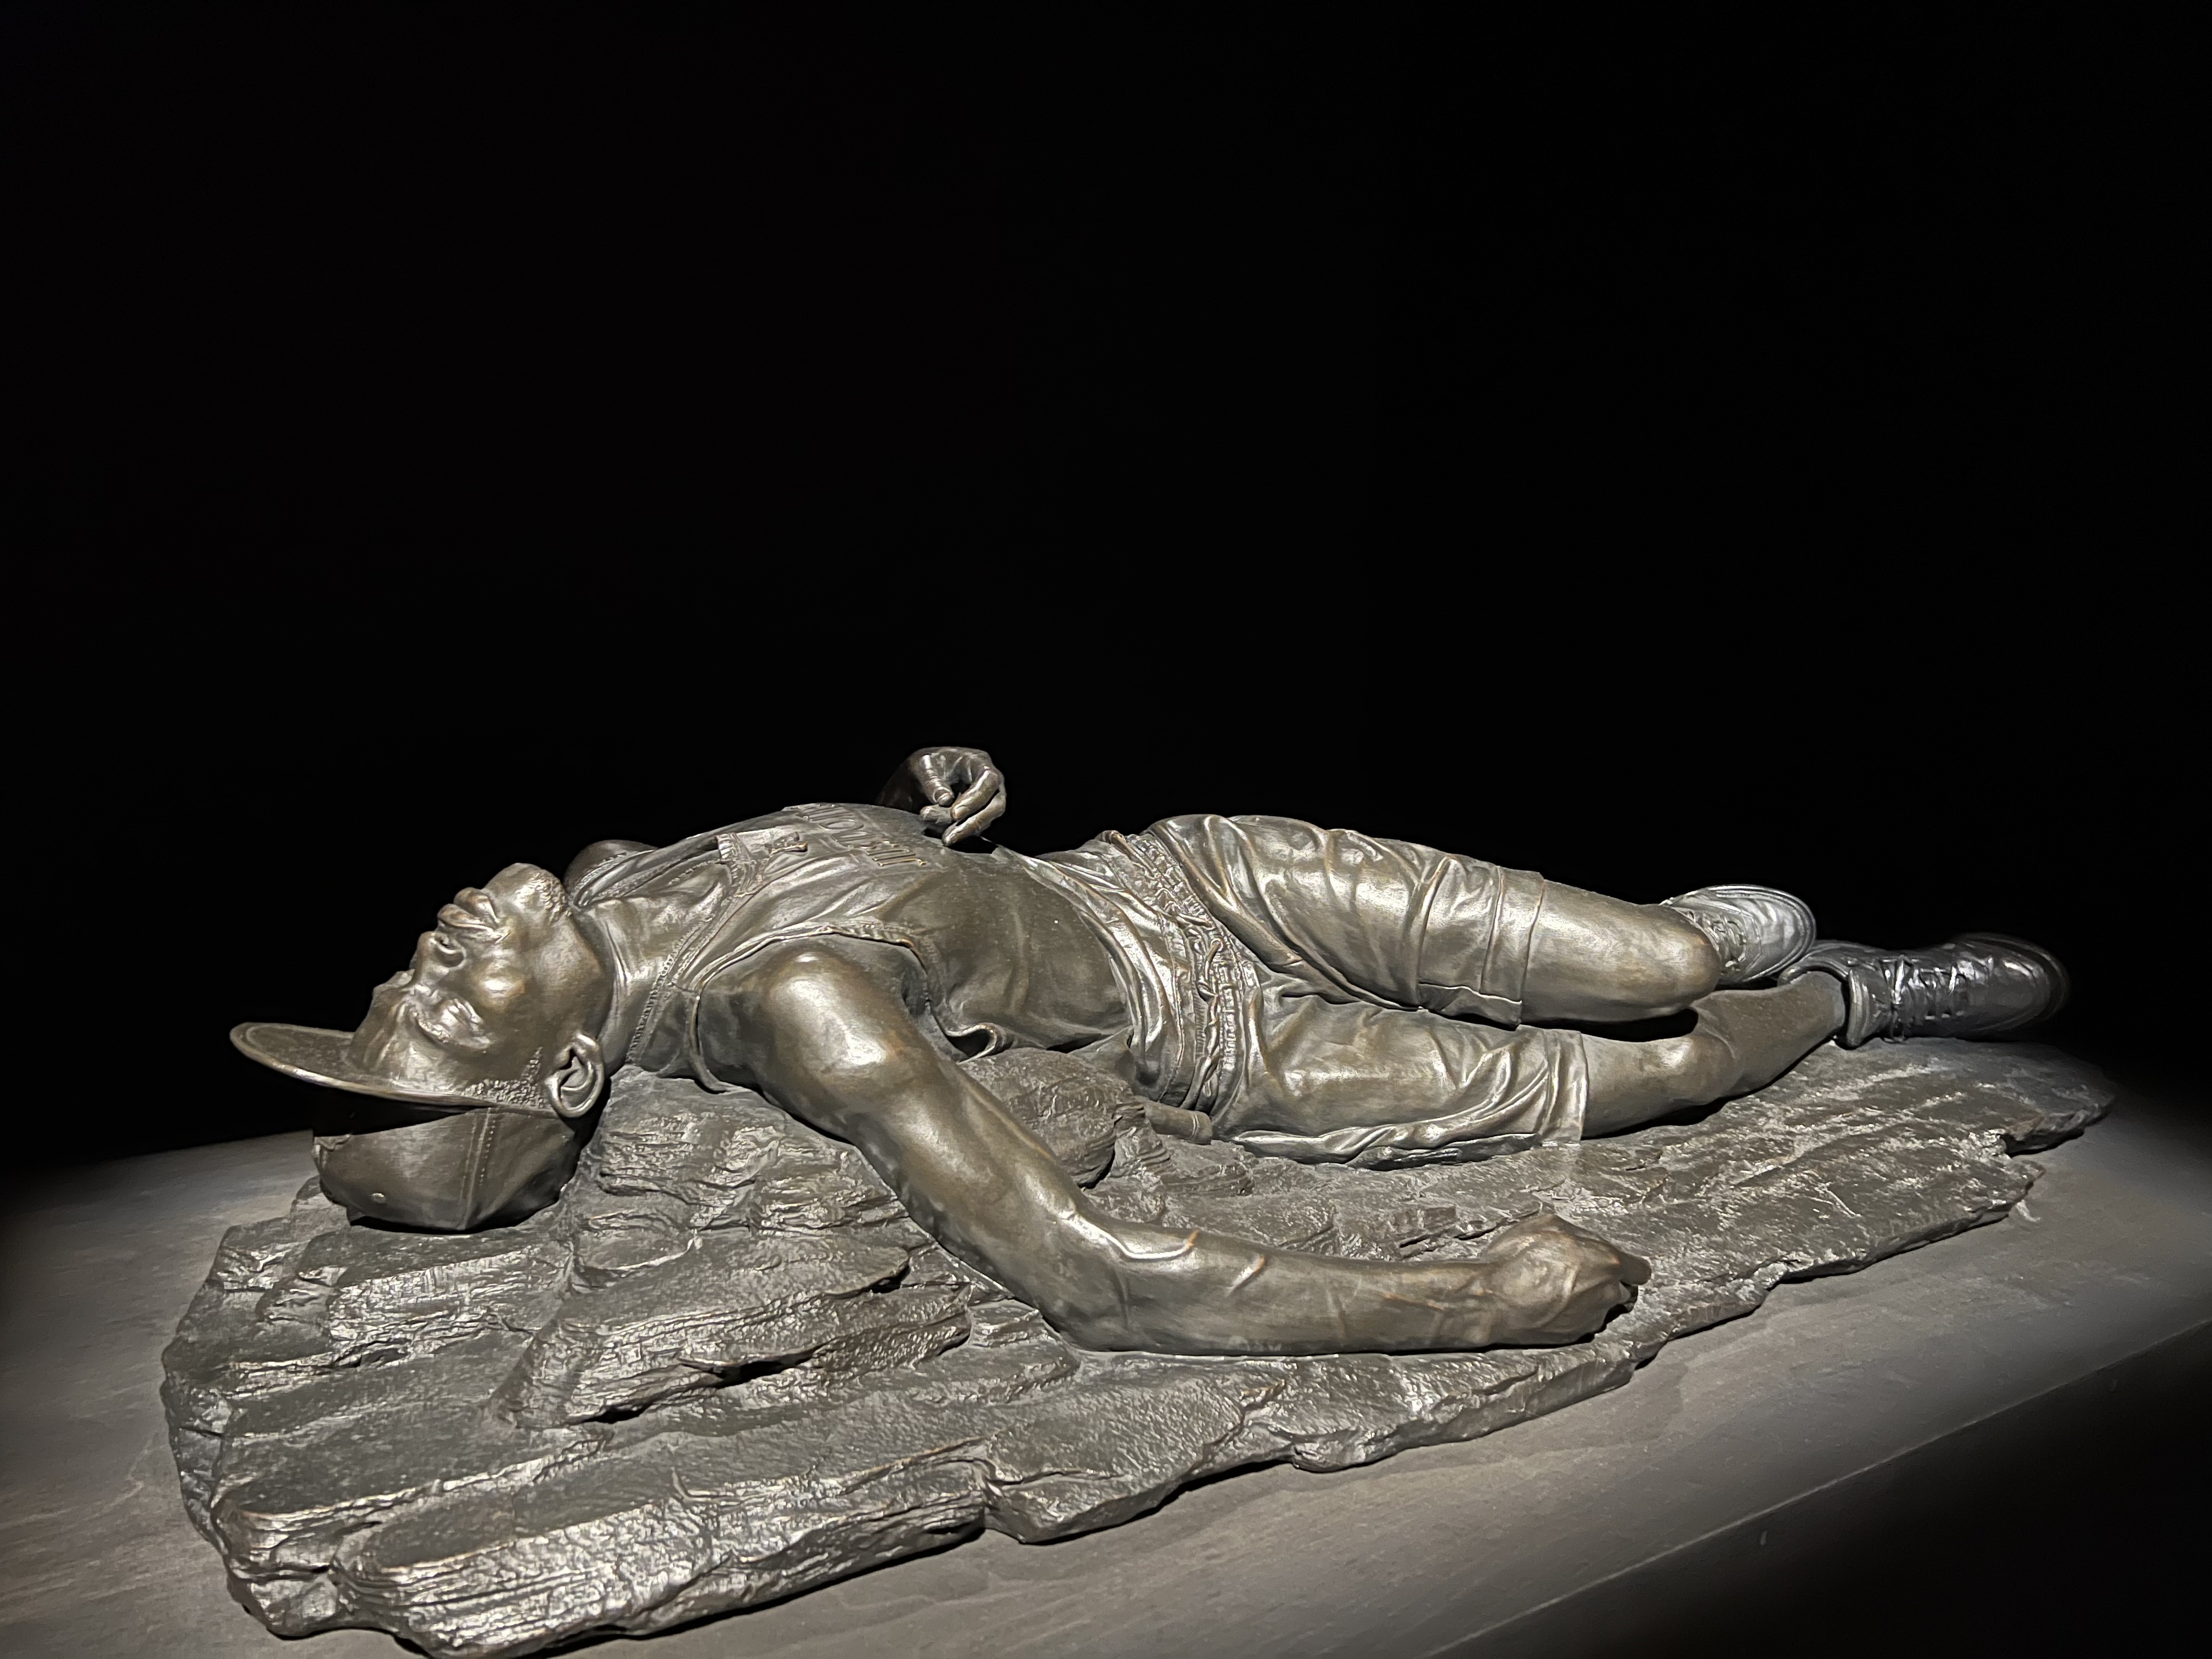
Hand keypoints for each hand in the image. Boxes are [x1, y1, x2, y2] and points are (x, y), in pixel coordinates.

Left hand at [875, 747, 1007, 845]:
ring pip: (986, 821)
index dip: (975, 798)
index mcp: (978, 761)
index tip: (954, 814)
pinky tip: (943, 835)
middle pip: (996, 805)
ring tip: (944, 837)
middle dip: (974, 822)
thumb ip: (932, 781)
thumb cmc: (925, 765)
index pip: (988, 780)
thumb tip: (945, 800)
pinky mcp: (979, 815)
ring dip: (963, 831)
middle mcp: (989, 781)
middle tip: (950, 835)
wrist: (920, 777)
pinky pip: (975, 828)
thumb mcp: (921, 766)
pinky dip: (959, 833)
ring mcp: (987, 799)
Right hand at [1469, 1213, 1649, 1344]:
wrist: (1493, 1300)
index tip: (1611, 1262)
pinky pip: (1583, 1321)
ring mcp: (1591, 1318)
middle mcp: (1607, 1293)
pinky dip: (1572, 1314)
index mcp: (1608, 1262)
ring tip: (1559, 1289)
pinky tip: (1549, 1305)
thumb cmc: (1519, 1258)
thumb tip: (1584, 1241)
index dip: (1628, 1265)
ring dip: (1589, 1298)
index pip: (1640, 1270)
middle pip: (1621, 1290)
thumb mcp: (1548, 1224)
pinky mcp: (1574, 1336)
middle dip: (1605, 1281)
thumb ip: (1578, 1234)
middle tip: (1578, 1272)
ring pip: (1601, 1307)